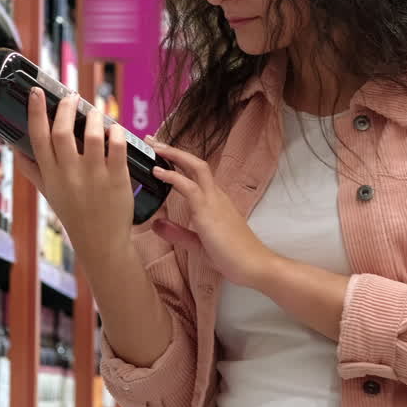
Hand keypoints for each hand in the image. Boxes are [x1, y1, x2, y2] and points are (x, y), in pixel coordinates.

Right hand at [20, 88, 133, 262]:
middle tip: (71, 97)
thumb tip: (16, 151)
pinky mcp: (117, 178)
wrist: (100, 242)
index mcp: (51, 175)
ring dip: (94, 117)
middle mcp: (69, 174)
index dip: (35, 112)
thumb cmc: (74, 214)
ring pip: (91, 134)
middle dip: (66, 107)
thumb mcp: (49, 193)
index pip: (38, 138)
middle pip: (61, 131)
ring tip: (96, 112)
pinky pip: (116, 146)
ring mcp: (94, 176)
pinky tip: (115, 128)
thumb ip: (33, 171)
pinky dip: (116, 132)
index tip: (36, 92)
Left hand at [148, 140, 274, 288]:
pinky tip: (157, 172)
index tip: (160, 155)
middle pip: (195, 163)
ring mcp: (213, 200)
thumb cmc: (232, 256)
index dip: (178, 162)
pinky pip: (189, 187)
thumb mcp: (199, 243)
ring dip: (173, 155)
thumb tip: (157, 224)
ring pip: (194, 167)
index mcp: (215, 201)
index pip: (196, 174)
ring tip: (153, 146)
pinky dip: (172, 177)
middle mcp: (216, 195)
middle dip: (173, 150)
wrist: (254, 266)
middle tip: (152, 140)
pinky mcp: (208, 210)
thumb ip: (179, 233)